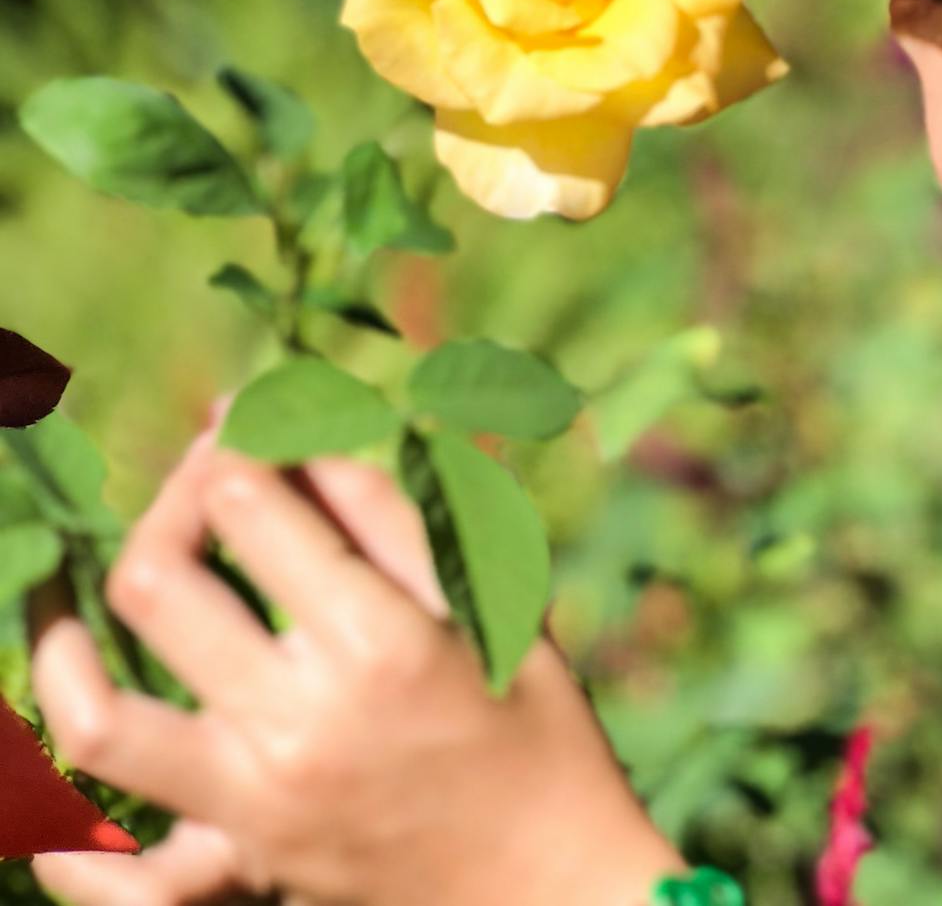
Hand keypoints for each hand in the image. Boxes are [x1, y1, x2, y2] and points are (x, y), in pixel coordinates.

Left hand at [31, 431, 688, 905]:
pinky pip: (116, 868)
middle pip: (157, 585)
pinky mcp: (242, 864)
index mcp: (376, 640)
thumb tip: (294, 427)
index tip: (243, 420)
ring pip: (98, 721)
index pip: (248, 503)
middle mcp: (299, 724)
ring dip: (62, 647)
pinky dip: (66, 830)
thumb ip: (385, 508)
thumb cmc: (538, 721)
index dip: (233, 440)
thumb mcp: (487, 594)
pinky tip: (53, 764)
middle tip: (200, 487)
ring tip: (62, 596)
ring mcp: (256, 806)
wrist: (551, 887)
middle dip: (165, 506)